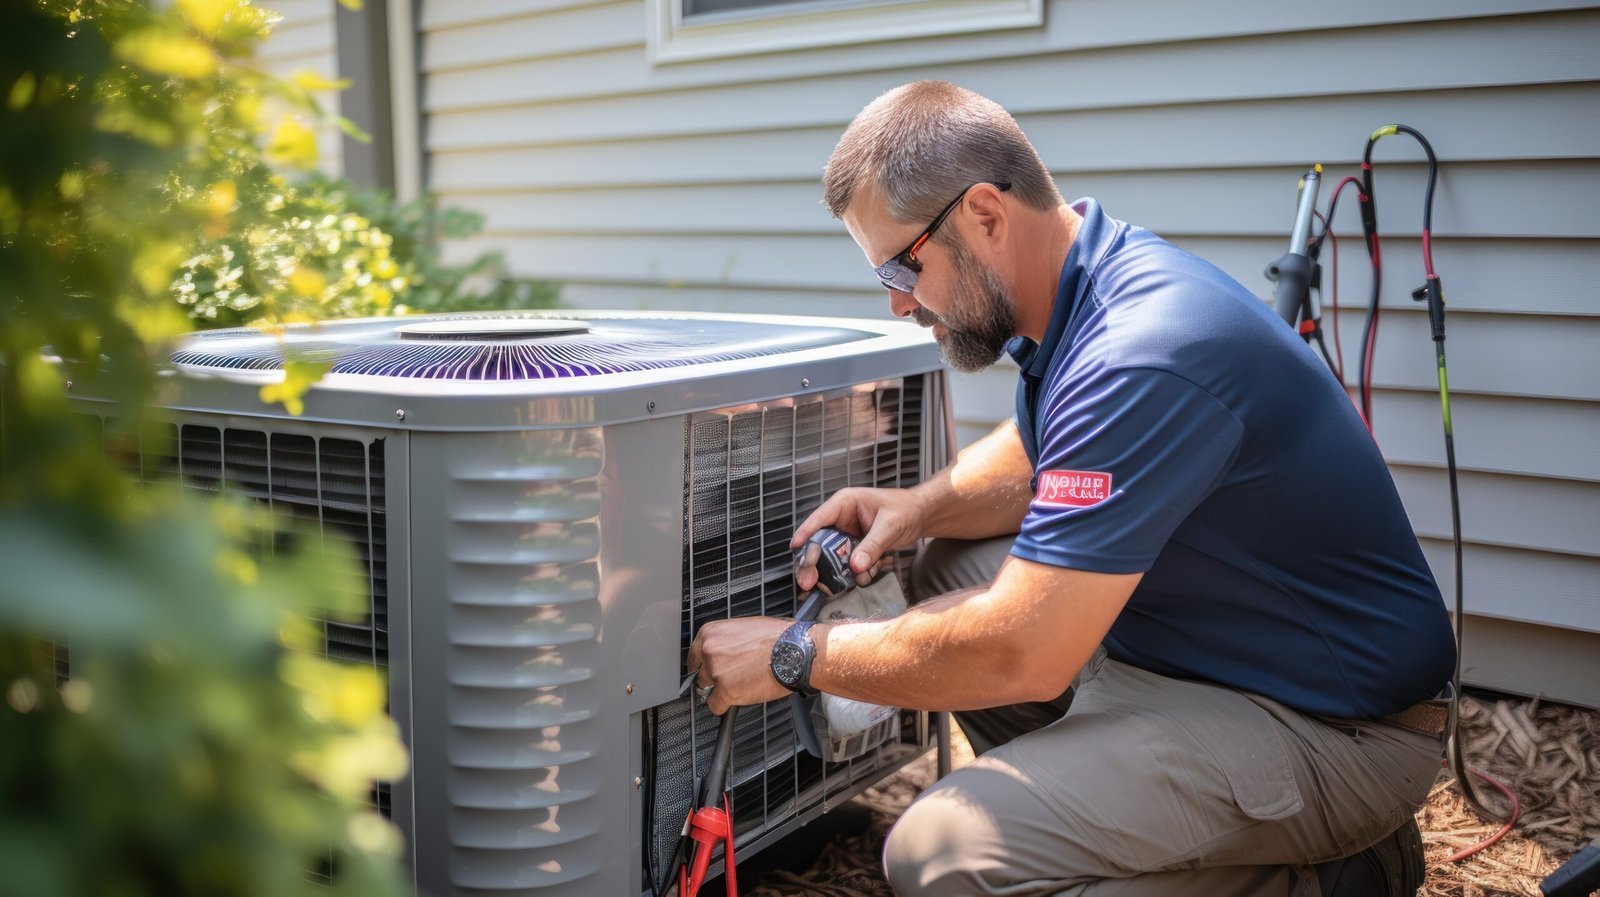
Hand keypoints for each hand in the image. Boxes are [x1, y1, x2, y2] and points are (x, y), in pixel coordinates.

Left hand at [686, 617, 791, 715]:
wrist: (794, 651)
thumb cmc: (777, 637)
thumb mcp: (746, 627)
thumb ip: (728, 639)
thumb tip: (725, 649)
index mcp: (712, 633)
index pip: (694, 654)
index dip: (702, 665)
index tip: (705, 670)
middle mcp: (710, 651)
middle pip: (701, 673)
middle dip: (713, 678)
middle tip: (731, 677)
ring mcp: (716, 672)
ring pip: (707, 690)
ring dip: (720, 691)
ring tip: (740, 686)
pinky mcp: (726, 692)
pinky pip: (715, 706)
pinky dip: (724, 706)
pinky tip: (738, 698)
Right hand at [790, 487, 926, 591]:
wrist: (920, 516)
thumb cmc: (905, 509)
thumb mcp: (890, 526)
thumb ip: (872, 546)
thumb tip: (855, 566)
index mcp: (844, 504)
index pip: (819, 518)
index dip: (805, 534)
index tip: (795, 549)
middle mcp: (841, 519)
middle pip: (818, 541)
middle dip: (813, 562)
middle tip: (808, 581)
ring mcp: (846, 535)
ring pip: (829, 556)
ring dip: (830, 573)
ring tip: (826, 589)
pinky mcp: (853, 548)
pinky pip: (844, 564)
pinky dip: (848, 575)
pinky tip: (856, 582)